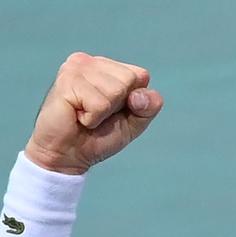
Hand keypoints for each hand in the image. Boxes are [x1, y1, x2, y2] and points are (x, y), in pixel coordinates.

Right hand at [24, 52, 163, 174]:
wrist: (68, 156)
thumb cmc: (99, 136)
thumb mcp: (134, 122)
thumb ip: (149, 106)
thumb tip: (139, 96)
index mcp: (107, 67)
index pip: (141, 75)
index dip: (135, 101)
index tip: (114, 111)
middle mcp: (90, 61)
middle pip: (129, 80)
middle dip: (118, 105)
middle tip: (97, 114)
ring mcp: (76, 68)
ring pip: (116, 91)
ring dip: (103, 113)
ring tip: (86, 115)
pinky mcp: (66, 81)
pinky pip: (99, 104)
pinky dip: (92, 118)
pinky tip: (77, 117)